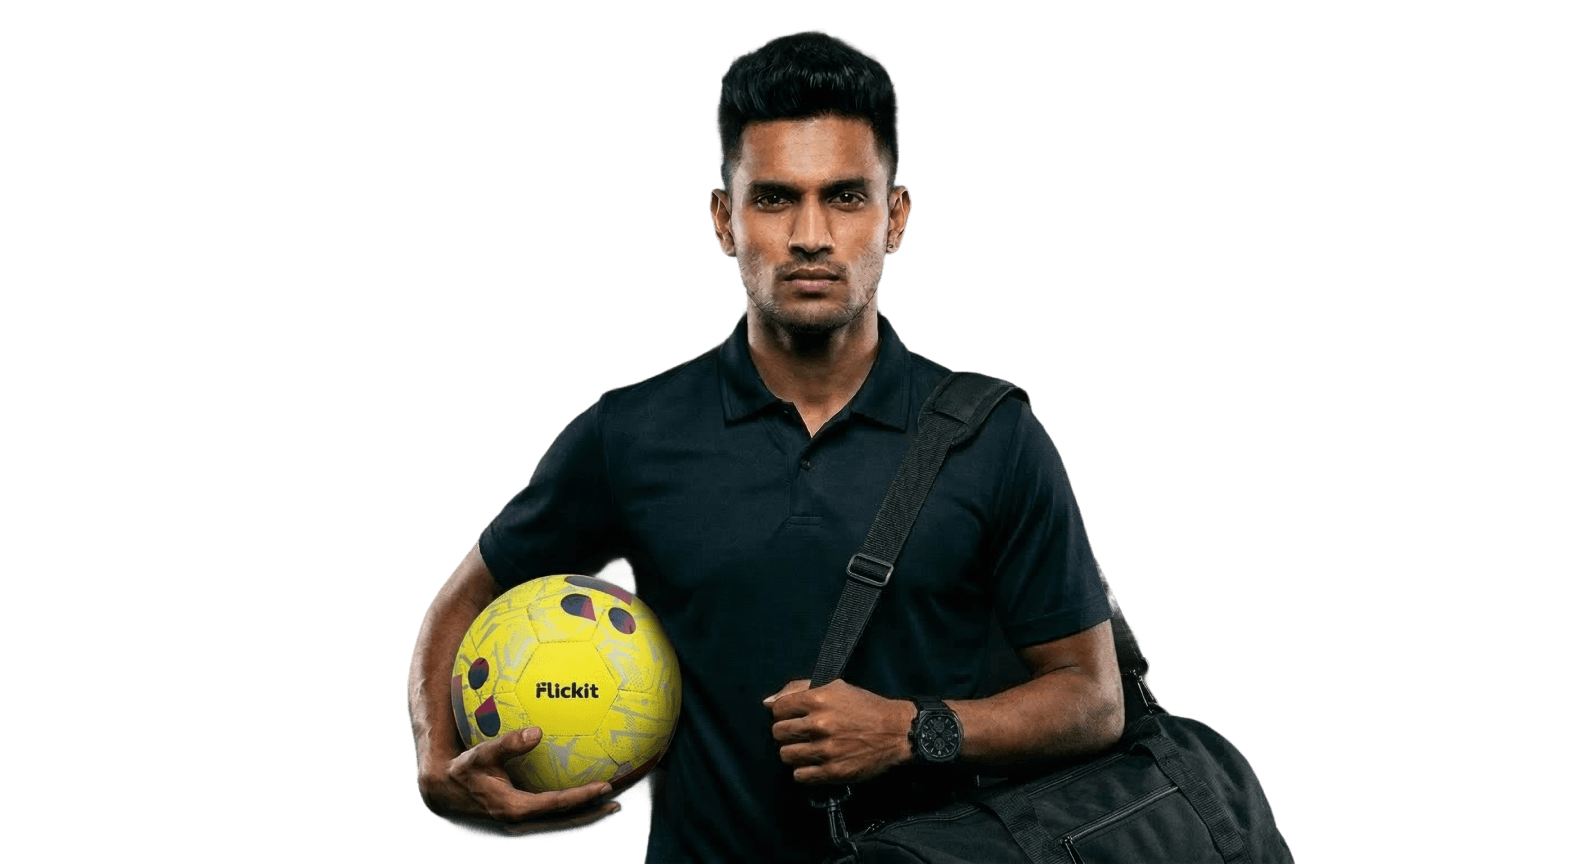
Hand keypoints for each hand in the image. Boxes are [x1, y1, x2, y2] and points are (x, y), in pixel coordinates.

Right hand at [417, 727, 620, 835]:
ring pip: (560, 823)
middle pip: (564, 820)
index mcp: (514, 807)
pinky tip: (584, 801)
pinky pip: (552, 817)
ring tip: (610, 807)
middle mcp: (521, 820)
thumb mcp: (482, 755)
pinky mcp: (520, 818)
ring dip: (585, 816)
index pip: (556, 804)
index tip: (605, 787)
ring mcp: (521, 822)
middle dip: (592, 814)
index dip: (582, 797)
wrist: (445, 791)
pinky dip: (571, 812)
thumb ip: (509, 744)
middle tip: (617, 804)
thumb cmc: (464, 769)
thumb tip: (537, 732)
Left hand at [765, 679, 913, 784]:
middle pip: (778, 733)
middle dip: (787, 733)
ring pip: (786, 755)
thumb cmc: (865, 707)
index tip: (793, 717)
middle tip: (800, 734)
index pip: (778, 709)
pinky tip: (814, 763)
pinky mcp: (833, 771)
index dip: (783, 713)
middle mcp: (820, 724)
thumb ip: (798, 689)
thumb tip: (768, 702)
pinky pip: (800, 776)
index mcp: (818, 700)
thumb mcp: (835, 687)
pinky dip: (803, 771)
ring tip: (807, 749)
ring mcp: (825, 749)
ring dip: (793, 753)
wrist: (896, 732)